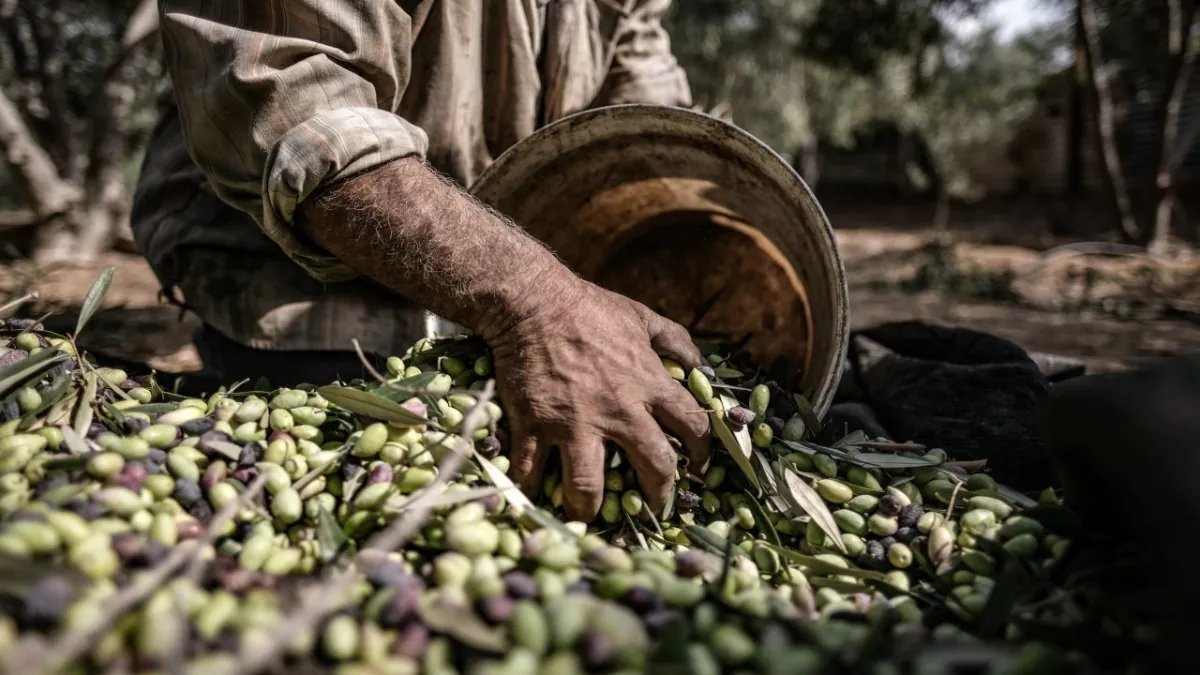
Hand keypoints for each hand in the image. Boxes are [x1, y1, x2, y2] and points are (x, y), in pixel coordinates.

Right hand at [486, 274, 710, 520]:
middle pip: (655, 467)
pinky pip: (534, 471)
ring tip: (588, 517)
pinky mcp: (535, 425)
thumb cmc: (589, 307)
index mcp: (648, 384)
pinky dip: (532, 490)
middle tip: (655, 506)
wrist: (532, 302)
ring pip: (589, 484)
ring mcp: (574, 422)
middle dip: (659, 494)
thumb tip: (701, 363)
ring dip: (590, 508)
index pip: (693, 427)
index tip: (698, 466)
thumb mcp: (641, 317)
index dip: (702, 452)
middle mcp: (617, 410)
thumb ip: (675, 341)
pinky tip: (534, 499)